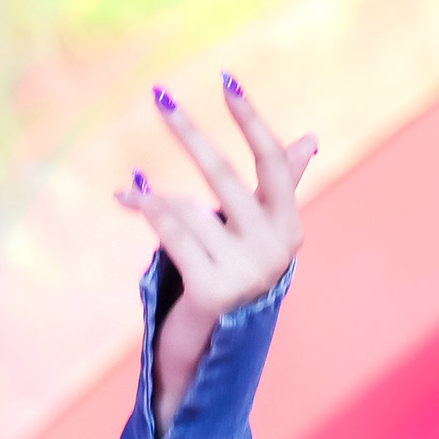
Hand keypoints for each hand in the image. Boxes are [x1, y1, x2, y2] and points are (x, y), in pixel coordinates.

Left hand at [116, 75, 314, 434]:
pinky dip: (150, 214)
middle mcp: (275, 250)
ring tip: (132, 191)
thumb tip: (310, 139)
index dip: (249, 120)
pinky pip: (174, 236)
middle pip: (228, 177)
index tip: (226, 80)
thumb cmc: (231, 285)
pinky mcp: (212, 293)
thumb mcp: (255, 237)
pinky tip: (128, 195)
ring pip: (192, 210)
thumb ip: (278, 189)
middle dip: (190, 135)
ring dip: (157, 200)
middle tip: (160, 97)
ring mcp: (245, 273)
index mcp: (289, 229)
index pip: (273, 162)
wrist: (208, 358)